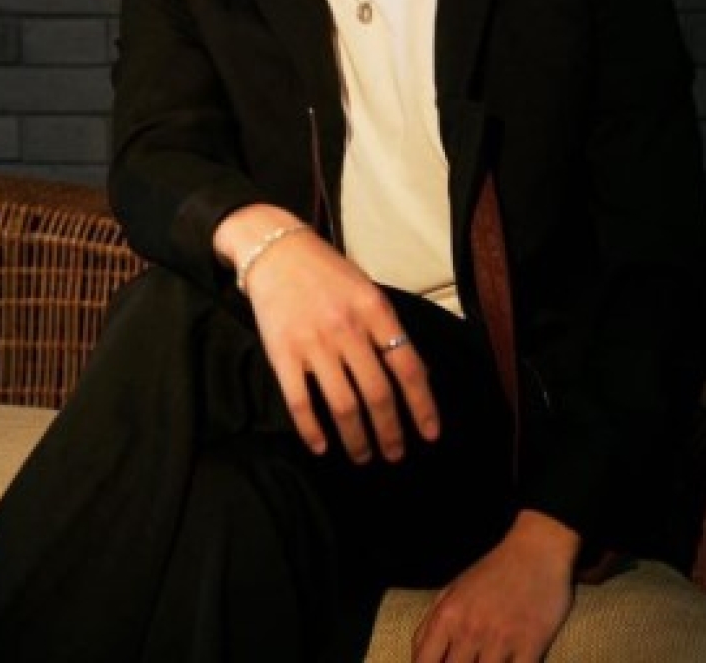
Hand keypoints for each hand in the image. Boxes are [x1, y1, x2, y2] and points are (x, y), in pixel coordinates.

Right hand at [214, 206, 440, 463]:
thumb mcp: (367, 291)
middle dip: (390, 432)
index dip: (422, 406)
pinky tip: (321, 446)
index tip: (430, 434)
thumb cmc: (327, 272)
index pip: (408, 367)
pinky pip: (300, 402)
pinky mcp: (282, 354)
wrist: (275, 250)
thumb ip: (388, 329)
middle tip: (394, 454)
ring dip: (356, 439)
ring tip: (362, 456)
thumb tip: (417, 375)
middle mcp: (348, 329)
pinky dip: (312, 430)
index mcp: (375, 311)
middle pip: (377, 394)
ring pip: (343, 406)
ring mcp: (314, 343)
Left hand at [413, 511, 578, 662]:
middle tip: (468, 661)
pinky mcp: (531, 646)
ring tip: (488, 660)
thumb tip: (417, 658)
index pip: (423, 662)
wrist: (537, 549)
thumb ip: (431, 624)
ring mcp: (501, 640)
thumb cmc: (492, 571)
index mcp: (448, 616)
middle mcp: (470, 630)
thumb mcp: (453, 590)